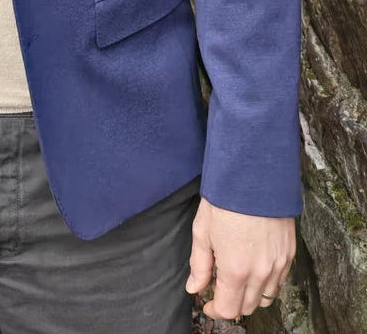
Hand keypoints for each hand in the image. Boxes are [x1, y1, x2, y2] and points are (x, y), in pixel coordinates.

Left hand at [185, 196, 294, 319]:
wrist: (254, 174)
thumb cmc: (225, 199)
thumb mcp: (202, 231)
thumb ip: (199, 264)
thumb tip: (194, 288)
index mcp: (235, 270)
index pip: (228, 309)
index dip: (214, 310)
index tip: (207, 302)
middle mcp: (260, 273)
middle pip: (247, 307)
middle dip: (231, 302)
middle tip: (220, 286)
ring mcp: (278, 264)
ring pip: (266, 297)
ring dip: (250, 295)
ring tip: (237, 277)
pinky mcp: (289, 254)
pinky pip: (279, 281)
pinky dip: (267, 282)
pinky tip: (254, 267)